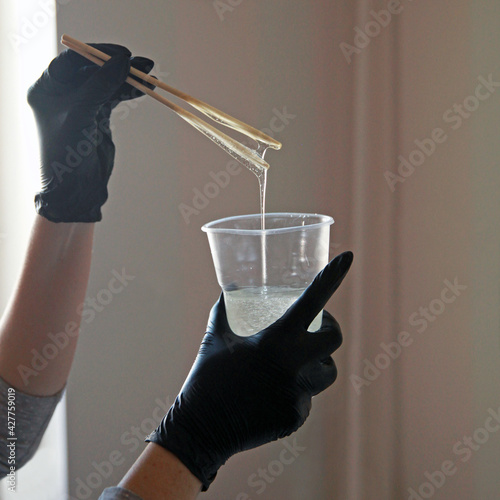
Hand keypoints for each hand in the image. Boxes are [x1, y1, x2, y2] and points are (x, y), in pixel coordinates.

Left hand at [27, 43, 154, 221]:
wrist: (75, 190)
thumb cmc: (66, 154)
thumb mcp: (81, 114)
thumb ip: (100, 86)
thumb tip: (123, 62)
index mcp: (46, 88)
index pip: (72, 60)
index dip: (98, 54)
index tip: (123, 55)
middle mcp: (61, 93)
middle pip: (93, 70)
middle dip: (118, 67)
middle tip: (143, 65)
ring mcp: (80, 104)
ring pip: (106, 84)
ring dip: (127, 80)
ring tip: (149, 76)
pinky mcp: (96, 116)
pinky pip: (113, 98)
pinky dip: (128, 93)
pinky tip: (143, 88)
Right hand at [146, 251, 353, 489]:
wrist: (200, 430)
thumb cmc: (206, 378)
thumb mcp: (215, 337)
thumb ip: (225, 309)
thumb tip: (230, 288)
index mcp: (276, 340)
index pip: (313, 300)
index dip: (332, 276)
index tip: (348, 257)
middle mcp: (295, 366)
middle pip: (334, 338)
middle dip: (328, 328)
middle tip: (315, 326)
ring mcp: (299, 394)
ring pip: (326, 372)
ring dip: (317, 362)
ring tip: (294, 361)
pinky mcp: (296, 417)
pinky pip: (307, 397)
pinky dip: (296, 390)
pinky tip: (272, 392)